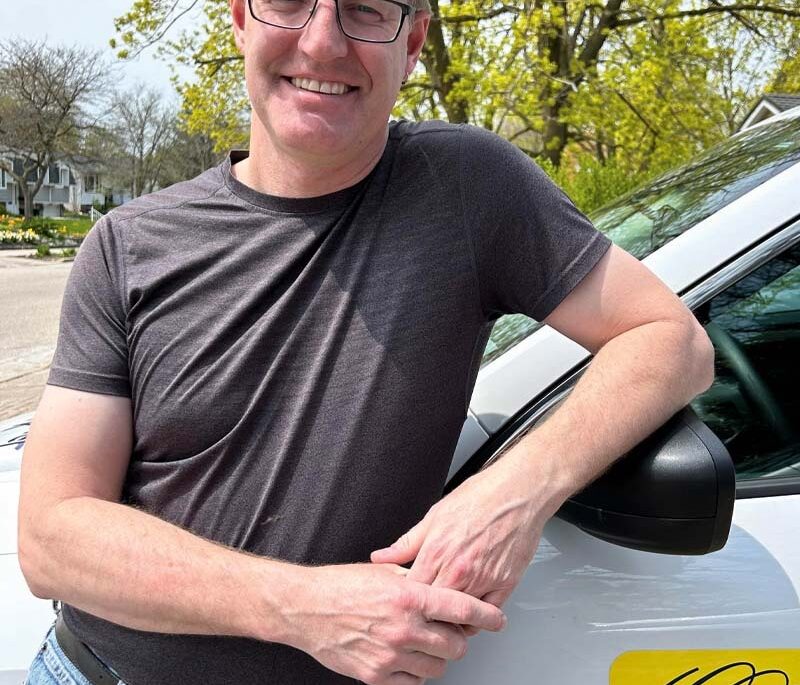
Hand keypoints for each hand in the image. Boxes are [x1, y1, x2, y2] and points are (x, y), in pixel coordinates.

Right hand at [285, 563, 505, 684]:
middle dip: (459, 638)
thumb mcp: (384, 573)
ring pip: (439, 666)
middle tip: (451, 630)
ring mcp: (391, 655)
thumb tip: (443, 585)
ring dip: (438, 656)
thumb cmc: (341, 585)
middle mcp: (404, 627)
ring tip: (425, 642)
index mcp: (409, 596)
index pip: (462, 609)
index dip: (487, 615)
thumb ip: (418, 581)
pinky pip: (414, 681)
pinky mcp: (376, 675)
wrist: (305, 608)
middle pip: (456, 644)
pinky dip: (416, 670)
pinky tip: (407, 655)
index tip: (497, 619)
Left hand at [371, 456, 555, 633]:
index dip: (406, 599)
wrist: (517, 491)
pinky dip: (477, 616)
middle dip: (426, 613)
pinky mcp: (505, 584)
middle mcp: (458, 570)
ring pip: (460, 616)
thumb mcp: (434, 516)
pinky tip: (471, 609)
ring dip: (451, 618)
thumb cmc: (479, 497)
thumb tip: (381, 557)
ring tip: (446, 612)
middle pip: (433, 609)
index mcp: (436, 552)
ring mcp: (482, 579)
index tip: (406, 599)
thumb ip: (406, 543)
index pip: (411, 592)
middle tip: (425, 610)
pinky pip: (486, 613)